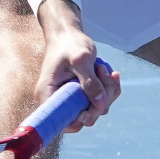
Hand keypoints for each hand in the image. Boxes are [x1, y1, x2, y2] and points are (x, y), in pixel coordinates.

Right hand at [35, 0, 119, 132]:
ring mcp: (71, 99)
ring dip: (107, 91)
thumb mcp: (80, 59)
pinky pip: (101, 100)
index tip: (92, 105)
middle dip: (99, 100)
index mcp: (48, 95)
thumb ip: (90, 81)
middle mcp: (58, 101)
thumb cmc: (69, 44)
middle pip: (83, 118)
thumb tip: (100, 104)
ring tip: (102, 68)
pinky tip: (111, 73)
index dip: (79, 120)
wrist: (68, 34)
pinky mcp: (82, 94)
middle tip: (103, 74)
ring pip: (96, 109)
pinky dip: (109, 88)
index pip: (61, 123)